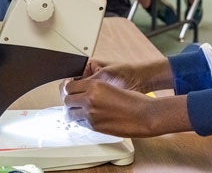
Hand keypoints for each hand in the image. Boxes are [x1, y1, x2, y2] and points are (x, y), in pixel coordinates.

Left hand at [62, 76, 191, 137]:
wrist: (144, 115)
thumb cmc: (134, 100)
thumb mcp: (112, 87)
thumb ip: (96, 89)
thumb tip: (83, 93)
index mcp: (95, 85)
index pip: (69, 86)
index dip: (68, 88)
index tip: (70, 90)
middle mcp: (90, 98)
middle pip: (66, 99)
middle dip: (70, 100)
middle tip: (75, 101)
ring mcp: (91, 113)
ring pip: (69, 113)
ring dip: (73, 111)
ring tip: (81, 111)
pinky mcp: (94, 126)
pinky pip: (80, 123)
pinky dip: (81, 120)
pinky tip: (90, 117)